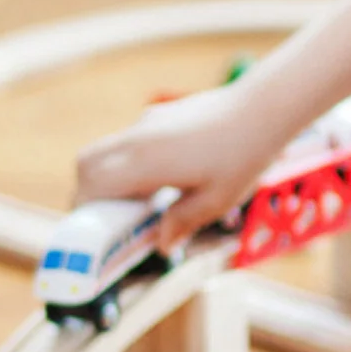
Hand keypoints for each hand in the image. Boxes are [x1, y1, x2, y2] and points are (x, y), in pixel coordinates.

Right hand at [74, 85, 285, 247]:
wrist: (264, 107)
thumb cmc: (243, 155)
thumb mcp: (217, 200)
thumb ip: (183, 222)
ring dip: (112, 175)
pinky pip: (132, 140)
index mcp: (144, 162)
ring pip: (108, 149)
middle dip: (90, 191)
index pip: (91, 184)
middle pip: (87, 163)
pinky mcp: (162, 114)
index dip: (86, 209)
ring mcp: (148, 121)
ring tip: (144, 200)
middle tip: (116, 216)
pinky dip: (133, 161)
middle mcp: (138, 138)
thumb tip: (162, 244)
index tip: (99, 230)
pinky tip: (168, 175)